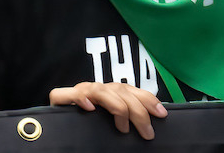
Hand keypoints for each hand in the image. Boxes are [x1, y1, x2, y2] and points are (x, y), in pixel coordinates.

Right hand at [48, 81, 166, 139]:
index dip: (148, 99)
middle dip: (137, 111)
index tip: (161, 113)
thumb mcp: (115, 119)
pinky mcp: (62, 99)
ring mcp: (80, 92)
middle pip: (120, 91)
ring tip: (123, 128)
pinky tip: (89, 108)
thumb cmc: (92, 124)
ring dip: (116, 108)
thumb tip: (150, 122)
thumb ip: (128, 116)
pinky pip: (67, 94)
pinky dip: (79, 98)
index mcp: (111, 92)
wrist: (63, 126)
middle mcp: (96, 89)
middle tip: (147, 132)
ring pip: (99, 90)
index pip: (132, 90)